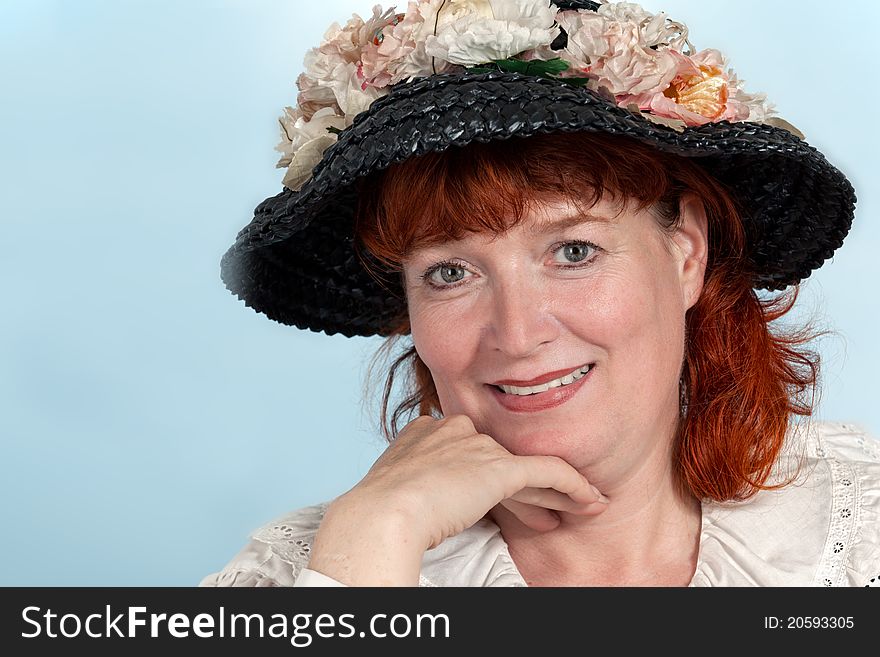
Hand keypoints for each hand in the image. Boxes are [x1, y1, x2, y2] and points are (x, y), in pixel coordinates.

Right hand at [308, 414, 607, 584]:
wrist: (380, 515)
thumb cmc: (375, 512)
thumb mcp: (391, 487)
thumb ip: (413, 482)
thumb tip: (420, 501)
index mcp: (427, 431)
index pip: (471, 453)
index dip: (492, 479)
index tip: (506, 502)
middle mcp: (455, 430)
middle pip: (501, 459)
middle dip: (529, 489)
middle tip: (550, 510)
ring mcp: (477, 447)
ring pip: (526, 469)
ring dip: (556, 493)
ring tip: (583, 507)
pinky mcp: (498, 468)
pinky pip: (549, 473)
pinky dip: (573, 486)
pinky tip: (591, 498)